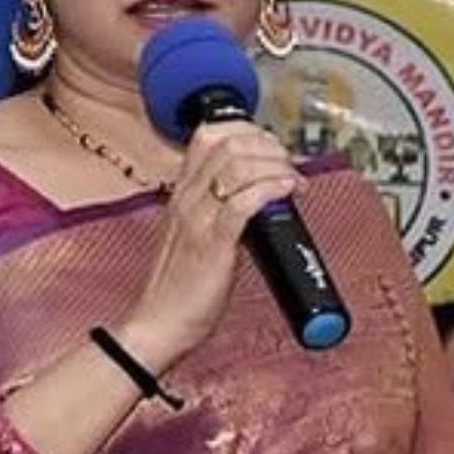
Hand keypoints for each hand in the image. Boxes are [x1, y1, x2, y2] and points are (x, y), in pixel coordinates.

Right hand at [120, 121, 303, 368]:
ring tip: (293, 182)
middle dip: (269, 146)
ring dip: (275, 166)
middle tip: (290, 166)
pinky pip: (241, 203)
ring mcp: (197, 218)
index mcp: (183, 192)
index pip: (210, 135)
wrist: (160, 321)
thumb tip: (262, 198)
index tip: (274, 150)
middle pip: (228, 142)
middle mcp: (187, 197)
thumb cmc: (182, 286)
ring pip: (237, 165)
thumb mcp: (199, 235)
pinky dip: (270, 189)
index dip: (249, 132)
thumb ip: (223, 212)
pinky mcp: (212, 244)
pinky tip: (287, 190)